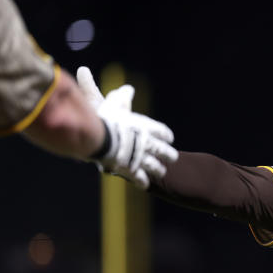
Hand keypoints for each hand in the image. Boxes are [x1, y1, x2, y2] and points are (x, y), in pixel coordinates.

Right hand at [76, 66, 177, 188]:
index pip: (163, 132)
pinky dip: (143, 181)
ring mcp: (141, 158)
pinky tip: (145, 184)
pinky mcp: (132, 170)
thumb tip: (128, 88)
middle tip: (172, 157)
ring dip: (159, 169)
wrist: (100, 138)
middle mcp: (148, 143)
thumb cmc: (106, 119)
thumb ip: (122, 97)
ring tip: (161, 171)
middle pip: (165, 151)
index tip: (168, 138)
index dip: (166, 136)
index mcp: (146, 127)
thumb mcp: (115, 104)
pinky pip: (141, 178)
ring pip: (157, 167)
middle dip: (169, 155)